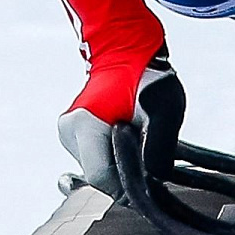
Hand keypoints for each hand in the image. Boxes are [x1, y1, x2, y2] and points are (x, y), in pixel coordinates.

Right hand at [57, 45, 183, 199]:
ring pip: (101, 168)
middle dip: (128, 172)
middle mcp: (70, 133)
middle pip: (101, 175)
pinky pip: (99, 158)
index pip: (102, 178)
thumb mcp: (164, 112)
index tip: (151, 179)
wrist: (128, 49)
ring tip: (140, 138)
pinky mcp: (77, 135)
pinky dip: (118, 156)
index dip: (129, 185)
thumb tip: (154, 182)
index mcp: (83, 127)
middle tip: (149, 152)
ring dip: (124, 164)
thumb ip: (158, 150)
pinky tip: (132, 139)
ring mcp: (70, 134)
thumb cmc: (147, 75)